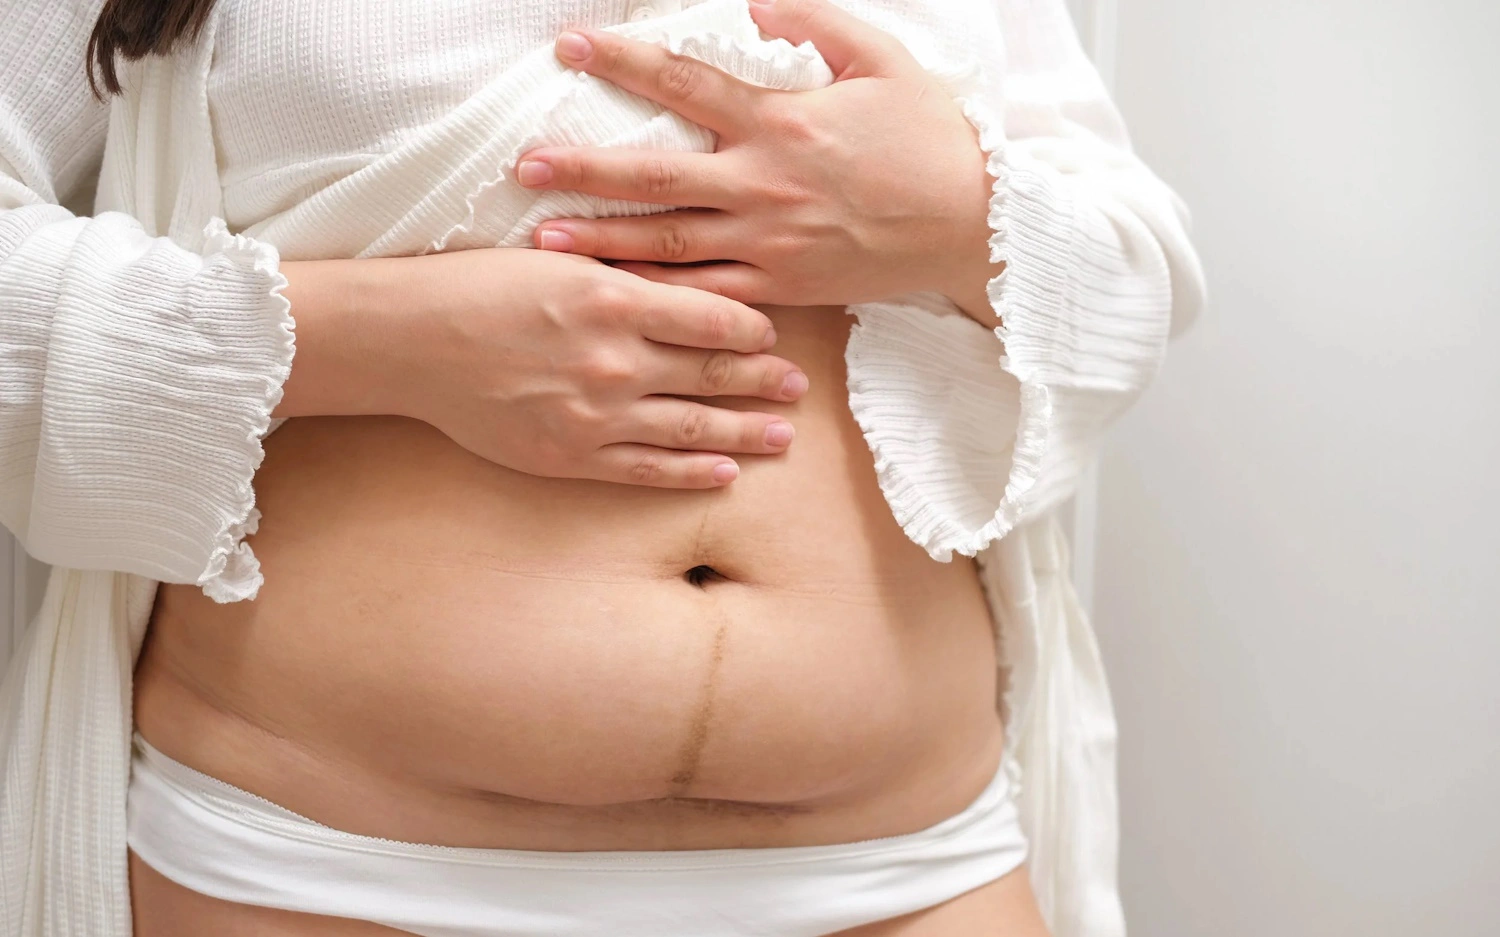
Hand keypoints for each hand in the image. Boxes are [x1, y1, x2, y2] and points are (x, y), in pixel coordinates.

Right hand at [287, 249, 808, 488]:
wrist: (412, 341)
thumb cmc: (480, 286)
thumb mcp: (562, 261)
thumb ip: (627, 278)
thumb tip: (686, 286)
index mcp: (618, 299)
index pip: (715, 317)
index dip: (753, 328)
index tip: (772, 333)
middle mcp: (617, 359)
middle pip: (714, 372)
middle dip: (763, 381)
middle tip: (798, 387)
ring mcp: (598, 414)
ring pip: (693, 427)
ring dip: (745, 431)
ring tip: (783, 436)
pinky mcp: (573, 455)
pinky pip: (648, 469)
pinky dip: (693, 472)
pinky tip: (726, 471)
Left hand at [516, 0, 1001, 324]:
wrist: (975, 227)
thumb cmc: (932, 140)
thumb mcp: (884, 60)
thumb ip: (816, 23)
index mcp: (783, 121)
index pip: (685, 85)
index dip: (623, 63)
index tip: (570, 50)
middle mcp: (765, 184)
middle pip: (655, 176)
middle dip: (584, 170)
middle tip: (525, 165)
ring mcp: (770, 242)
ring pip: (669, 244)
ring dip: (603, 239)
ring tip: (543, 239)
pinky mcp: (783, 287)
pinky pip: (708, 295)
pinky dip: (658, 296)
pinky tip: (616, 294)